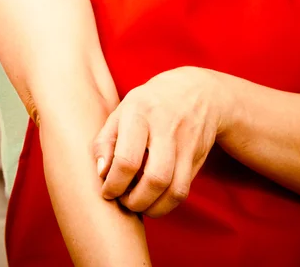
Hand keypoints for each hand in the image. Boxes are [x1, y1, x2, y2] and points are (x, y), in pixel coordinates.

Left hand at [92, 66, 232, 217]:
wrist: (198, 92)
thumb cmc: (150, 104)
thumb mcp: (122, 110)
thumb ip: (105, 141)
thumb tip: (101, 174)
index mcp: (142, 113)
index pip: (127, 160)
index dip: (114, 184)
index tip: (107, 191)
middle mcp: (168, 128)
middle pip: (155, 179)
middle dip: (135, 201)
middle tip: (124, 200)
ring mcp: (187, 144)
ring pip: (174, 190)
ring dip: (153, 208)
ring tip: (138, 203)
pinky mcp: (198, 158)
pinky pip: (183, 191)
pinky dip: (166, 204)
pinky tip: (154, 198)